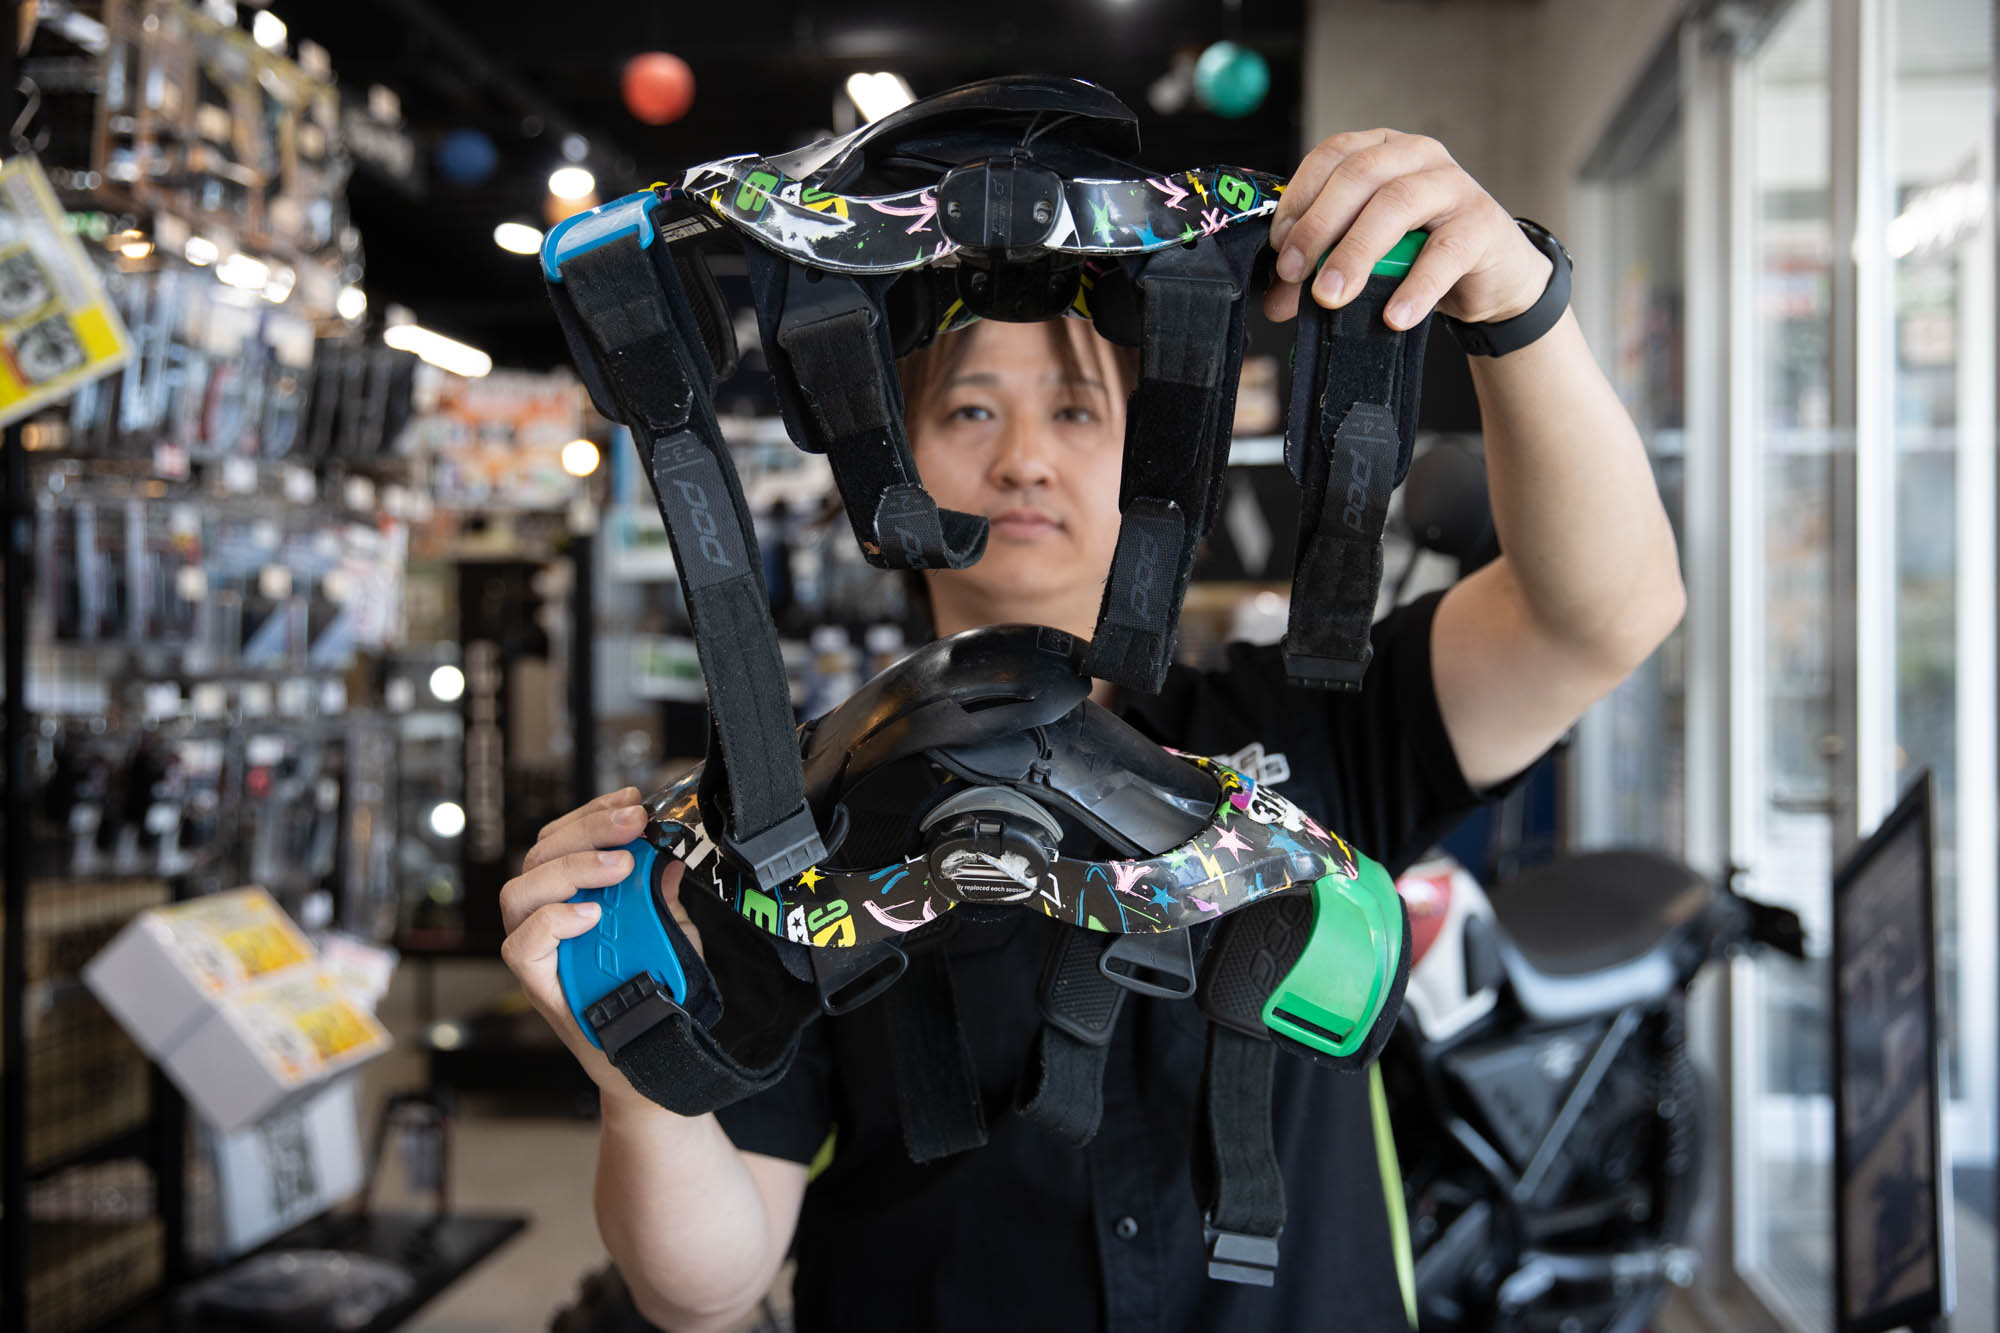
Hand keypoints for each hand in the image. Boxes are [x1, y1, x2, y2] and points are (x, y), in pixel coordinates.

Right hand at [499, 786, 703, 1088]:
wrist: (655, 1062)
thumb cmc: (657, 993)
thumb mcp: (672, 931)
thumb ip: (664, 892)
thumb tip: (674, 847)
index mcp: (573, 895)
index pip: (563, 839)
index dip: (592, 814)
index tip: (633, 801)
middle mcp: (547, 918)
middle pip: (540, 856)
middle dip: (588, 830)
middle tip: (634, 823)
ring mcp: (539, 952)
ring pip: (520, 893)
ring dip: (571, 868)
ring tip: (620, 868)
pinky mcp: (539, 986)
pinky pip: (522, 946)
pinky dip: (552, 922)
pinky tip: (589, 915)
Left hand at [1262, 129, 1552, 331]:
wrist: (1489, 276)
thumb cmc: (1419, 254)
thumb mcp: (1364, 256)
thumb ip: (1319, 268)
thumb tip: (1274, 301)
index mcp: (1381, 150)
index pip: (1332, 155)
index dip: (1299, 198)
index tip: (1277, 246)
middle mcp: (1417, 154)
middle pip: (1358, 176)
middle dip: (1318, 226)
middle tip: (1292, 274)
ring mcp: (1453, 184)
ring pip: (1396, 205)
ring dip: (1356, 253)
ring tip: (1330, 296)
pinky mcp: (1482, 223)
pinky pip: (1445, 252)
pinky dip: (1416, 287)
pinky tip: (1394, 317)